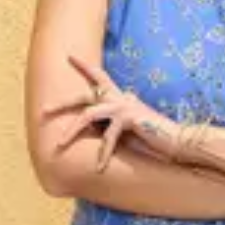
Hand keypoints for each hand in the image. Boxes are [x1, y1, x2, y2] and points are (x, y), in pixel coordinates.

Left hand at [44, 54, 175, 171]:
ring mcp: (125, 106)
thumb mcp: (131, 131)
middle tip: (43, 110)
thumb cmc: (158, 140)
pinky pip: (109, 137)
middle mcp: (122, 98)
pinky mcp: (130, 119)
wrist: (181, 142)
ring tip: (58, 145)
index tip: (69, 56)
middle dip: (62, 103)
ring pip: (88, 114)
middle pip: (84, 95)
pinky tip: (98, 168)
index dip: (85, 67)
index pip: (100, 78)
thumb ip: (115, 127)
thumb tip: (96, 134)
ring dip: (71, 131)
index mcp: (123, 99)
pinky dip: (103, 154)